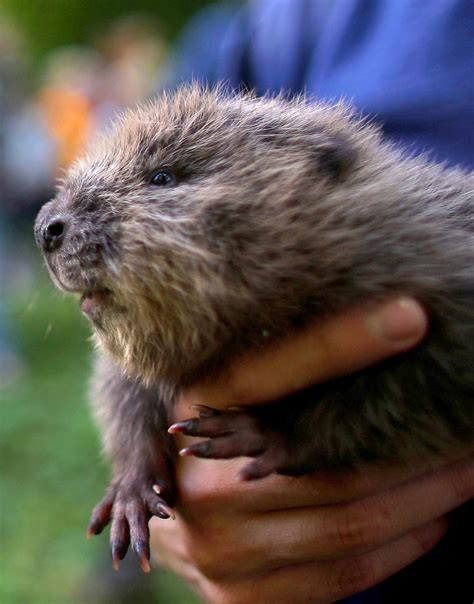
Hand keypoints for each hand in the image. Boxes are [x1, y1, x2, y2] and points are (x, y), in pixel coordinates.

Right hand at [151, 298, 473, 602]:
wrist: (172, 516)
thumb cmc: (221, 443)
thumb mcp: (233, 395)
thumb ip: (278, 371)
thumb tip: (366, 322)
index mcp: (195, 418)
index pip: (268, 374)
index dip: (337, 345)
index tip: (408, 318)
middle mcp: (204, 485)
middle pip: (329, 466)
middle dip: (416, 452)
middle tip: (468, 429)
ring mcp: (224, 549)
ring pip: (348, 527)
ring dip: (425, 502)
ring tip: (466, 474)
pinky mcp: (245, 595)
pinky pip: (345, 576)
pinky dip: (402, 547)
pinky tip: (433, 522)